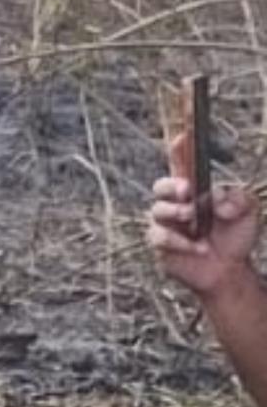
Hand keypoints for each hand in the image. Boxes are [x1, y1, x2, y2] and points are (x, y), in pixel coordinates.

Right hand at [150, 127, 258, 300]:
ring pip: (158, 209)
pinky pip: (160, 236)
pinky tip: (197, 247)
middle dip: (172, 186)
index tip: (183, 135)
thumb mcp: (249, 212)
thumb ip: (239, 198)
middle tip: (188, 191)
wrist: (229, 270)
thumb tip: (216, 199)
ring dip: (178, 213)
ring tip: (195, 221)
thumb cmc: (236, 237)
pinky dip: (180, 241)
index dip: (180, 148)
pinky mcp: (160, 243)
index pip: (182, 163)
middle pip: (161, 185)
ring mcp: (165, 223)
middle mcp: (176, 203)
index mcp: (195, 188)